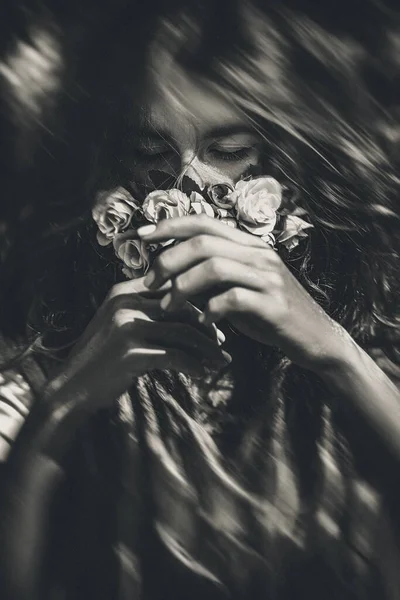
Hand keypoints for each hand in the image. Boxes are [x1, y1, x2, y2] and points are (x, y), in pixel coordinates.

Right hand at [47, 276, 230, 411]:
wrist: (72, 388)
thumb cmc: (103, 359)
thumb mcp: (120, 325)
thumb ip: (149, 313)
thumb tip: (192, 315)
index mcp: (124, 291)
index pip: (175, 288)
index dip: (200, 304)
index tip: (215, 324)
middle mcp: (125, 303)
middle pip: (184, 308)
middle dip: (209, 328)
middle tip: (222, 345)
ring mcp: (127, 326)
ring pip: (184, 332)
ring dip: (208, 349)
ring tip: (221, 362)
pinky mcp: (131, 352)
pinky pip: (175, 356)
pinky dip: (194, 365)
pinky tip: (202, 374)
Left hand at [138, 215, 349, 371]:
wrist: (315, 339)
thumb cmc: (270, 315)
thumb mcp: (239, 291)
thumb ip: (211, 280)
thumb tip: (170, 276)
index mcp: (249, 246)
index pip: (204, 222)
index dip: (170, 225)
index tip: (141, 235)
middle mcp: (259, 254)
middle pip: (202, 242)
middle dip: (168, 260)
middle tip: (149, 283)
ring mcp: (268, 278)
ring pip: (214, 267)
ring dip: (182, 287)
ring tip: (168, 307)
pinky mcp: (274, 304)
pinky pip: (233, 299)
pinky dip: (211, 310)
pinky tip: (204, 323)